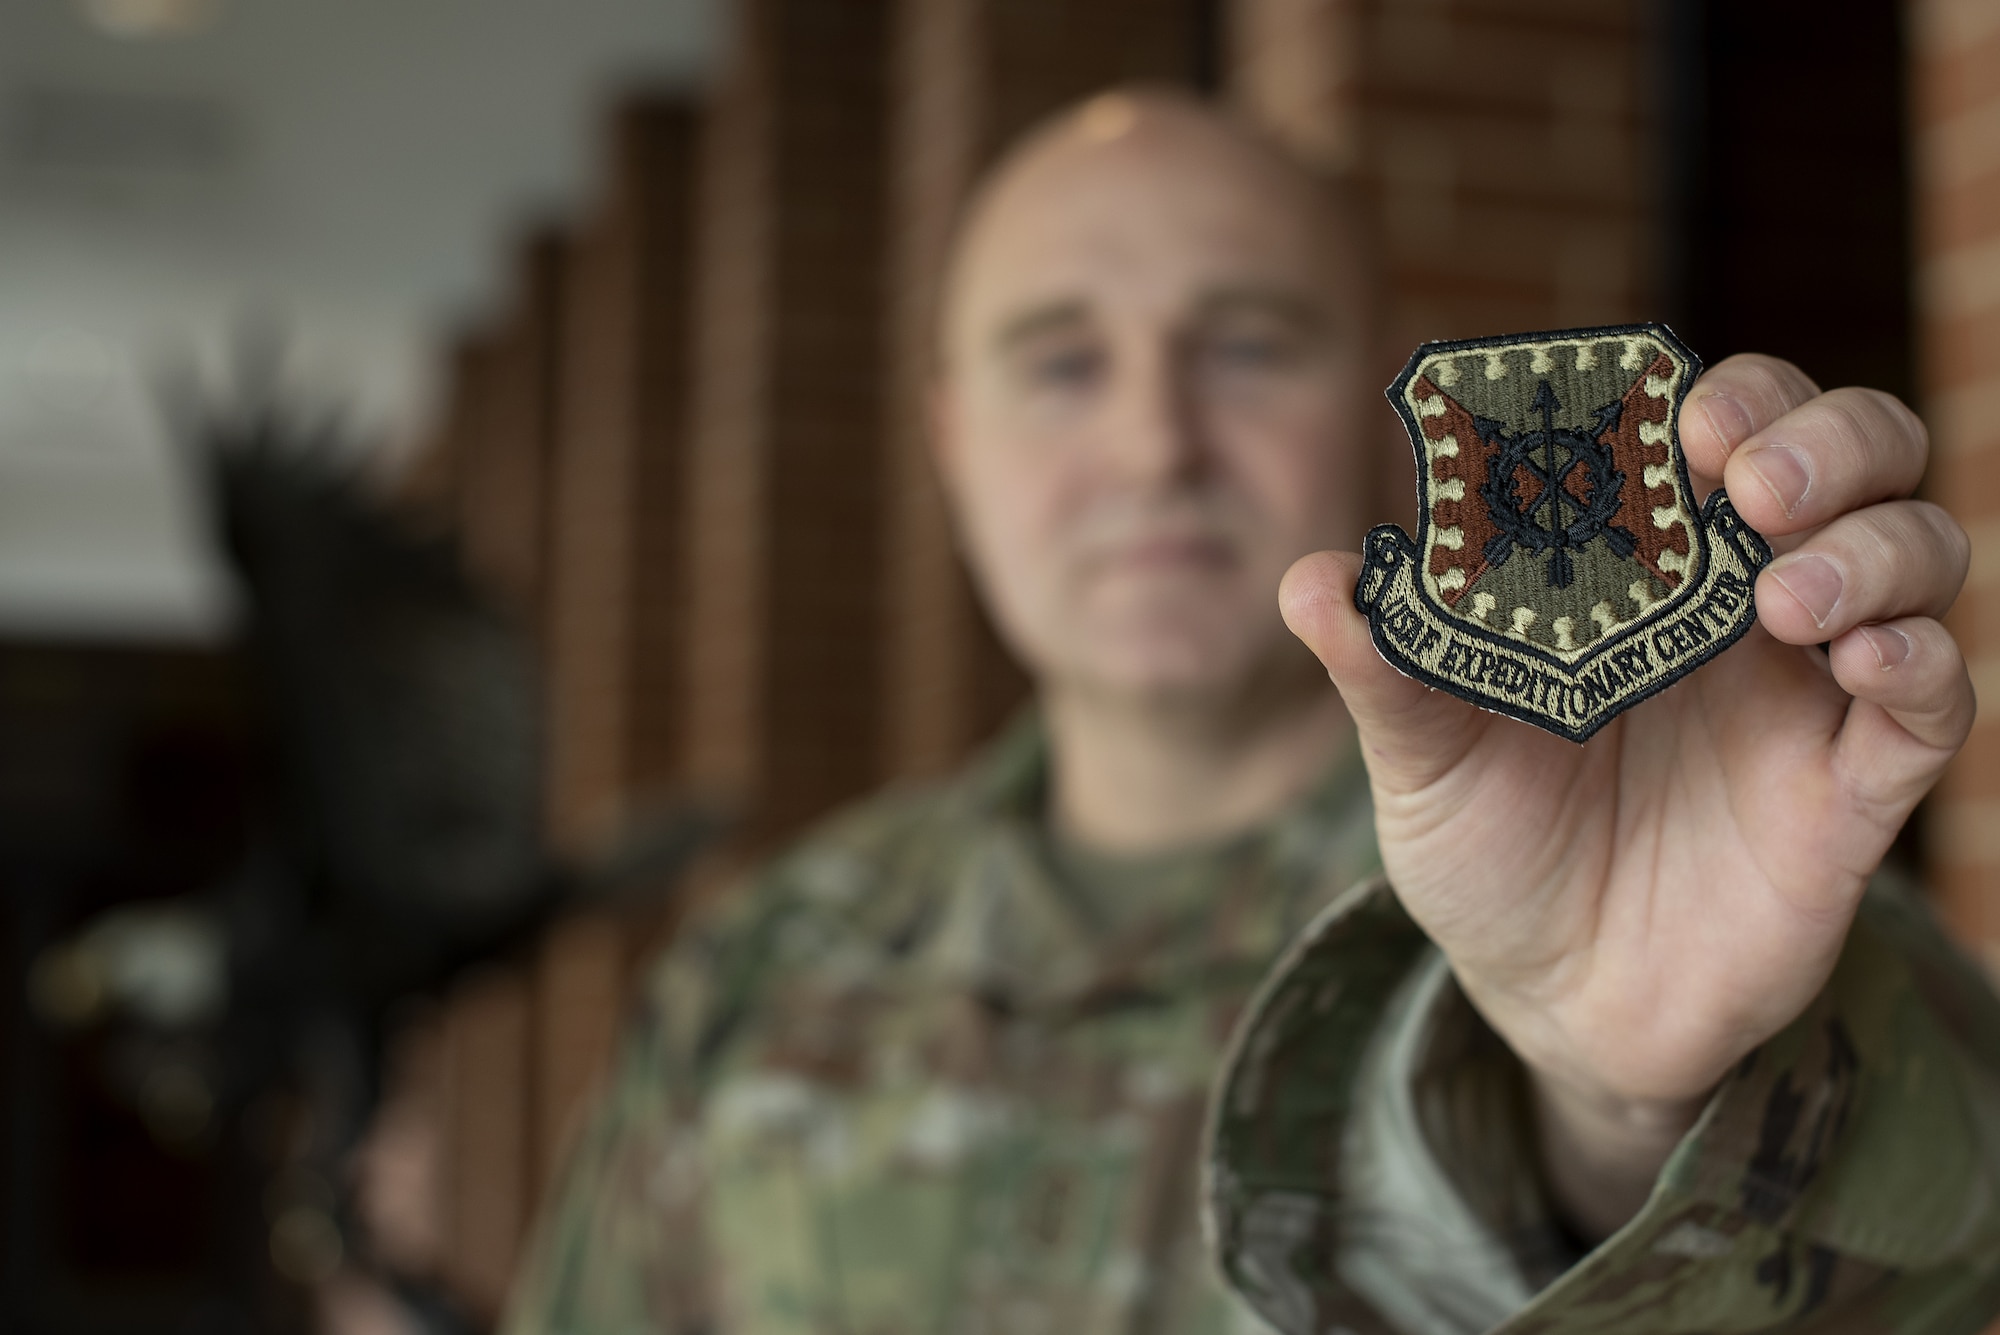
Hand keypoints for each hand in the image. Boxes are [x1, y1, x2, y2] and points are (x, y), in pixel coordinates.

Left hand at [1279, 354, 1972, 1237]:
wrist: (1548, 999)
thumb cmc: (1489, 849)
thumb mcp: (1418, 758)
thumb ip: (1381, 668)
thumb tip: (1310, 580)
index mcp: (1641, 568)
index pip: (1722, 427)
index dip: (1726, 395)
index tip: (1678, 412)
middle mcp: (1741, 607)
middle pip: (1854, 458)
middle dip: (1824, 438)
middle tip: (1749, 481)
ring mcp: (1808, 691)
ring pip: (1918, 554)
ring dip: (1874, 546)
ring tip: (1782, 596)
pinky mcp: (1853, 790)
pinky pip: (1937, 704)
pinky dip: (1925, 663)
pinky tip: (1867, 659)